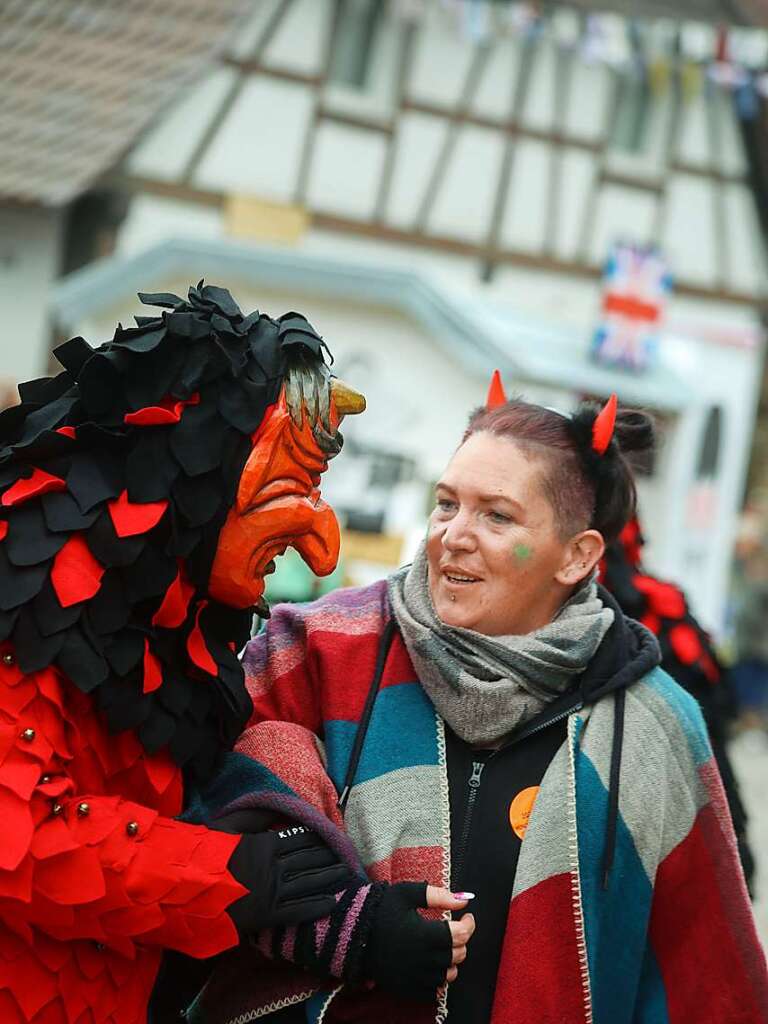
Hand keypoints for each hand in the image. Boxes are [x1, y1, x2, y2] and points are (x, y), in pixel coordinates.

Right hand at [217, 816, 354, 931]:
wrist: (187, 888)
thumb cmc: (207, 853)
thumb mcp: (230, 825)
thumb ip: (256, 816)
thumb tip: (276, 809)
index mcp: (266, 844)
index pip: (301, 839)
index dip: (318, 838)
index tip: (332, 838)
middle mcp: (275, 867)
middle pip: (309, 860)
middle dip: (329, 857)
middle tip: (346, 856)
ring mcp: (273, 892)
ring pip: (309, 883)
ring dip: (329, 879)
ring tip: (345, 875)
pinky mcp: (268, 915)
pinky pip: (298, 910)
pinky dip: (316, 906)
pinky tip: (331, 903)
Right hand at [363, 882, 474, 998]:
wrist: (354, 933)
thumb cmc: (382, 909)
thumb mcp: (407, 893)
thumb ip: (438, 895)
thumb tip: (465, 899)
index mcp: (422, 934)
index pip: (460, 935)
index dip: (469, 924)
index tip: (467, 916)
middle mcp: (420, 958)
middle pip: (457, 955)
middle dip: (461, 941)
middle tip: (454, 929)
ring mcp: (413, 976)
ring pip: (448, 974)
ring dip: (451, 960)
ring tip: (443, 946)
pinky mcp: (406, 987)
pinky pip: (433, 990)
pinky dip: (438, 979)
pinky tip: (432, 964)